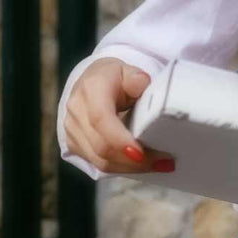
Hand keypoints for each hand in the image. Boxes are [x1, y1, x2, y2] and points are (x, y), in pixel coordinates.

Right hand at [64, 57, 174, 172]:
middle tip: (165, 162)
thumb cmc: (113, 77)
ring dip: (131, 168)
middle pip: (102, 146)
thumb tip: (142, 84)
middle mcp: (76, 111)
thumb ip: (136, 77)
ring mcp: (72, 130)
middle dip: (134, 160)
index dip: (120, 140)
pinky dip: (123, 167)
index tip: (141, 153)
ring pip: (100, 160)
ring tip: (160, 165)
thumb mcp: (127, 70)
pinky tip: (143, 165)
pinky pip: (99, 163)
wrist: (90, 82)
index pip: (101, 119)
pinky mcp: (75, 144)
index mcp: (91, 89)